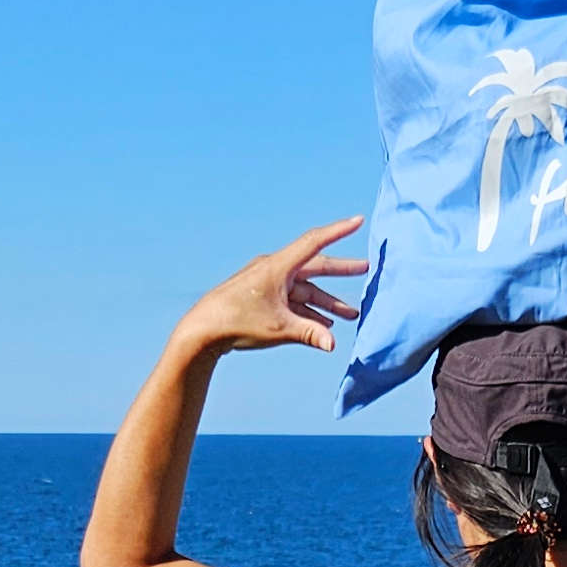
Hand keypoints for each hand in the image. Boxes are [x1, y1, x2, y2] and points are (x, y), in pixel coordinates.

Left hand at [174, 216, 369, 354]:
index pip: (315, 242)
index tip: (358, 220)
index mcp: (279, 267)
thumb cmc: (237, 323)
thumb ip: (310, 334)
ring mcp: (268, 284)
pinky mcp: (262, 298)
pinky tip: (324, 325)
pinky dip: (309, 310)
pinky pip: (293, 300)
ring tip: (350, 315)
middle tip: (365, 269)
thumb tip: (333, 345)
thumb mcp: (280, 329)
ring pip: (305, 289)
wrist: (201, 331)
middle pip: (315, 267)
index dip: (339, 231)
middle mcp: (275, 270)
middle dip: (340, 271)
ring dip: (326, 301)